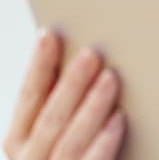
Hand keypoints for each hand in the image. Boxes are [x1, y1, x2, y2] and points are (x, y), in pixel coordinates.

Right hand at [3, 29, 125, 159]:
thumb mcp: (56, 138)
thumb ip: (62, 109)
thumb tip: (83, 60)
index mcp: (20, 142)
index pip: (28, 98)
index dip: (38, 66)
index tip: (50, 34)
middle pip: (50, 118)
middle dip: (71, 83)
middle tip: (93, 53)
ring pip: (68, 140)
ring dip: (91, 106)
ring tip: (111, 78)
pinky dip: (103, 143)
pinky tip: (119, 120)